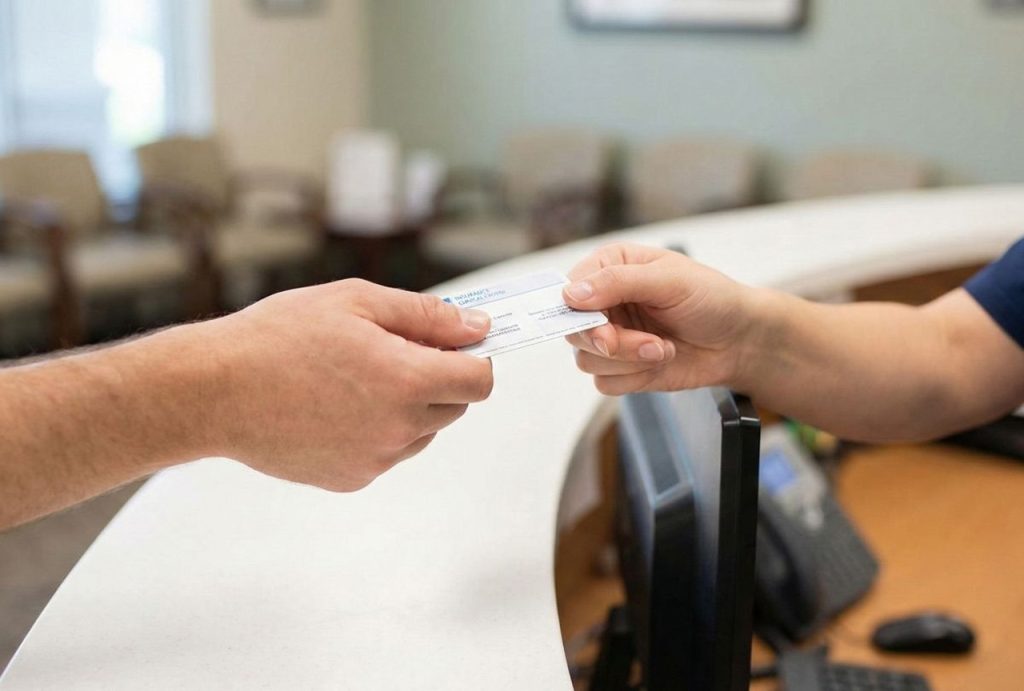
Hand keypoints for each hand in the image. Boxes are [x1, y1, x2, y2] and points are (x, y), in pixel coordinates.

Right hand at [200, 279, 493, 490]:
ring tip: (356, 379)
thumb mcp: (358, 302)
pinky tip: (335, 406)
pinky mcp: (351, 478)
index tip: (454, 346)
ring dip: (409, 406)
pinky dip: (377, 430)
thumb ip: (427, 316)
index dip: (473, 358)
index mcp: (407, 380)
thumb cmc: (279, 337)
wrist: (215, 390)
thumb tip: (476, 327)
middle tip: (393, 352)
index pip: (479, 381)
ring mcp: (375, 459)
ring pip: (422, 432)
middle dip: (439, 378)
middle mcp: (399, 428)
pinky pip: (386, 452)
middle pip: (454, 407)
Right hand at [562, 243, 760, 394]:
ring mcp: (612, 336)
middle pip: (573, 331)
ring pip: (587, 360)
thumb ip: (618, 282)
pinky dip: (634, 378)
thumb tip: (572, 294)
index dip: (578, 312)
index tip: (602, 325)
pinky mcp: (621, 368)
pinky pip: (604, 382)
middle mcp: (604, 302)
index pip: (568, 289)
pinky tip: (661, 360)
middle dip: (610, 342)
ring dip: (629, 361)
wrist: (740, 341)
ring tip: (663, 348)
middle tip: (646, 343)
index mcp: (610, 267)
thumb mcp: (669, 280)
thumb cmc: (711, 299)